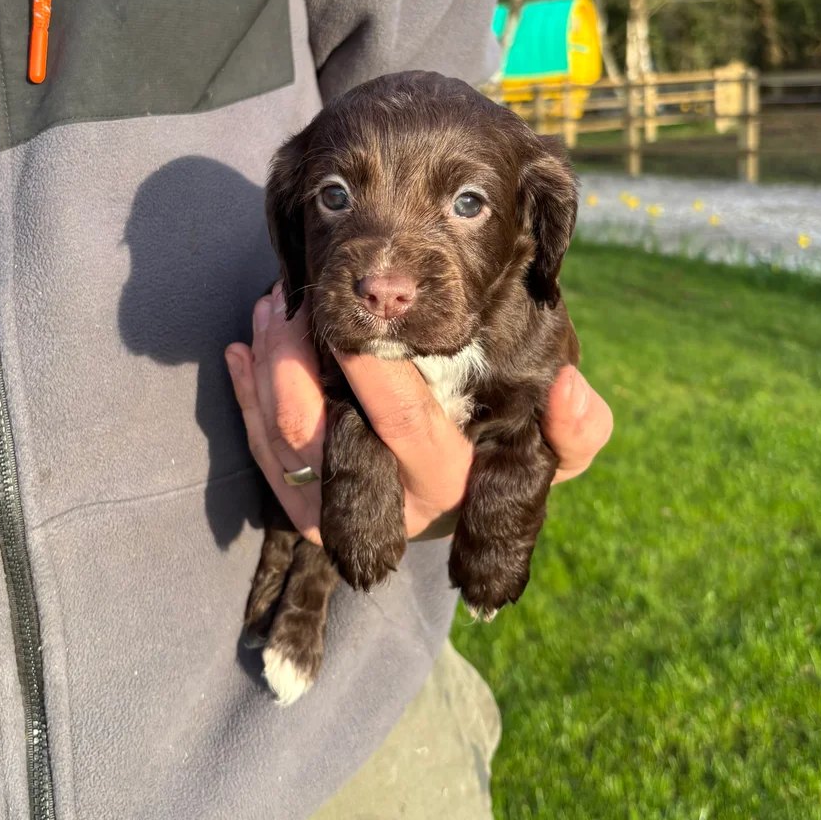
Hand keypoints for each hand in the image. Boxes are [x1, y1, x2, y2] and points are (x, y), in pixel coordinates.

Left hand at [224, 286, 611, 544]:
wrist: (463, 513)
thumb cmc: (508, 458)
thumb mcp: (556, 452)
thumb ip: (578, 427)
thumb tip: (567, 386)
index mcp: (453, 483)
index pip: (403, 418)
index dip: (370, 365)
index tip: (349, 310)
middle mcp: (390, 507)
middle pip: (324, 431)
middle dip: (295, 360)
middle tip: (290, 299)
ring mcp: (343, 520)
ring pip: (283, 441)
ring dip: (267, 369)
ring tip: (270, 308)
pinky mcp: (309, 518)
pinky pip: (263, 458)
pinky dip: (247, 401)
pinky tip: (242, 351)